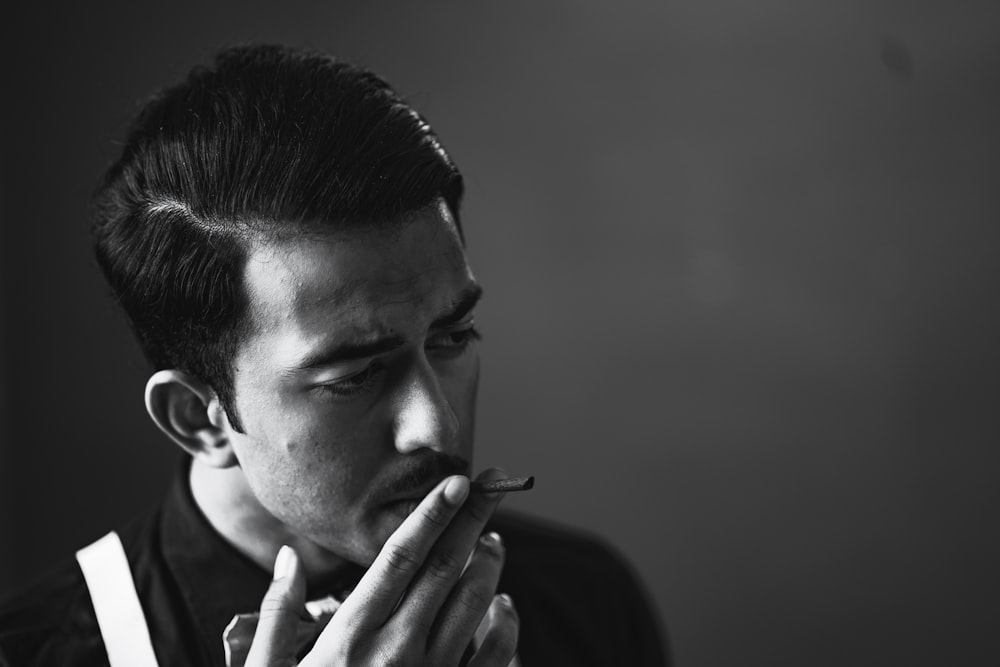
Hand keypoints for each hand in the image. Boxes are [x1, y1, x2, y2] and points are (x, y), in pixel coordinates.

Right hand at [244, 471, 519, 665]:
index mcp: (348, 636)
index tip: (457, 483)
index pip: (400, 557)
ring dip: (489, 565)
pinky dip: (506, 624)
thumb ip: (279, 613)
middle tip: (492, 489)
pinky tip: (504, 603)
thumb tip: (287, 556)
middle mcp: (393, 650)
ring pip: (473, 605)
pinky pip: (492, 658)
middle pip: (445, 569)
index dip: (431, 515)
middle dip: (472, 523)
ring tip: (493, 539)